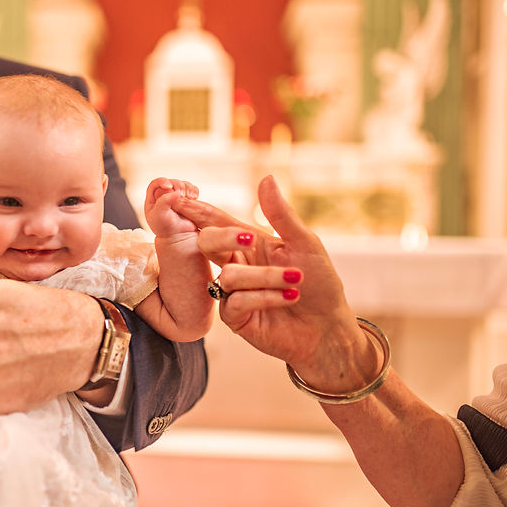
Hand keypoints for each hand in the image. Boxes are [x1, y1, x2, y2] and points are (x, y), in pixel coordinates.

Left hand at [144, 177, 199, 237]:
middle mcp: (164, 196)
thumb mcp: (159, 215)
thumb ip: (164, 202)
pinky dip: (193, 190)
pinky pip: (191, 189)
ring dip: (186, 188)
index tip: (169, 187)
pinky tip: (194, 197)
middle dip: (177, 186)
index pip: (156, 184)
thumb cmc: (165, 228)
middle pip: (171, 182)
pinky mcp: (187, 199)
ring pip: (182, 184)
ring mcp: (176, 197)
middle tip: (181, 194)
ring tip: (189, 197)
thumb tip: (175, 192)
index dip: (162, 181)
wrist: (178, 237)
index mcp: (153, 198)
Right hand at [181, 176, 371, 386]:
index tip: (178, 199)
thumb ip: (280, 214)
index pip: (217, 222)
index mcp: (250, 243)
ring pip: (230, 276)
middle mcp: (236, 264)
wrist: (328, 329)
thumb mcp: (305, 244)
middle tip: (250, 240)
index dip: (198, 211)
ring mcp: (232, 292)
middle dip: (224, 238)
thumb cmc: (320, 284)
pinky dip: (264, 297)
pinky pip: (236, 302)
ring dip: (266, 278)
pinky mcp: (235, 317)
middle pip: (209, 244)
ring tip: (295, 282)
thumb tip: (266, 177)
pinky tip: (288, 298)